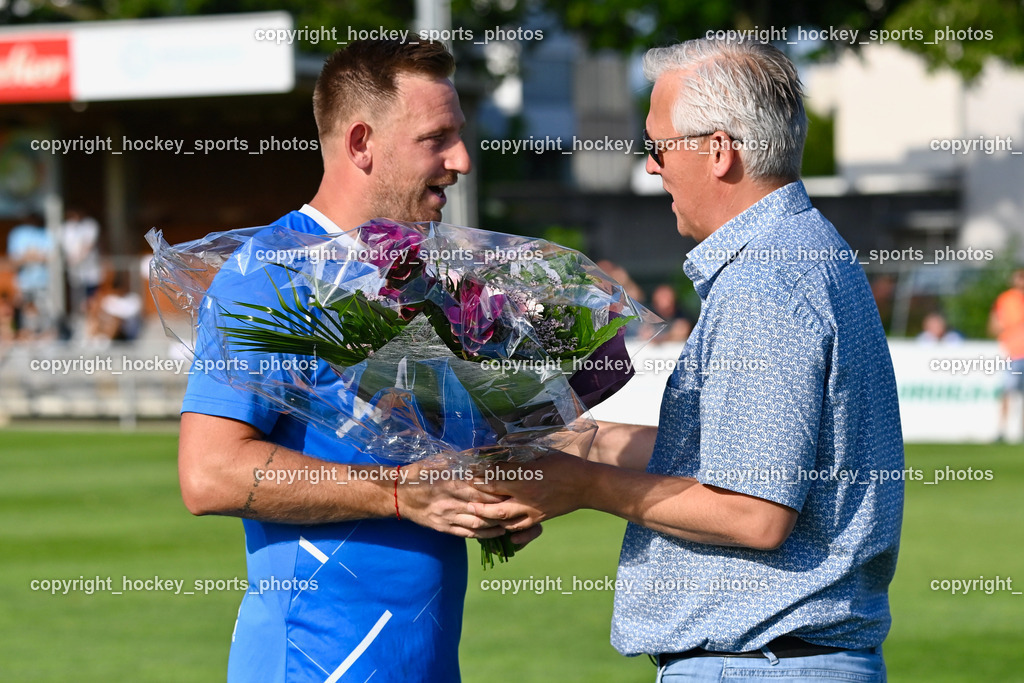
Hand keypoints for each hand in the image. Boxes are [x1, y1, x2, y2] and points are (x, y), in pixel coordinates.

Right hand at [398, 458, 508, 538]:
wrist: (399, 494)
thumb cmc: (421, 473)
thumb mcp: (441, 460)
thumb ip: (464, 459)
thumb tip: (485, 453)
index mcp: (451, 483)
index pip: (481, 489)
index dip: (499, 490)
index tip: (515, 488)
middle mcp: (451, 501)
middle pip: (483, 507)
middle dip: (502, 507)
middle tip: (520, 505)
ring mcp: (448, 517)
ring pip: (478, 524)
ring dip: (498, 523)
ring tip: (514, 520)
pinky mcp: (444, 528)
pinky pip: (468, 534)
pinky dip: (485, 534)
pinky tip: (498, 532)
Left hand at [469, 452, 589, 531]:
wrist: (587, 485)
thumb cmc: (565, 464)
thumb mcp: (543, 453)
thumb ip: (522, 454)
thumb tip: (503, 448)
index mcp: (526, 476)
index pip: (495, 476)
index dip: (479, 474)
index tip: (467, 470)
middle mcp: (526, 495)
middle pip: (494, 501)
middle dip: (478, 499)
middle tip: (465, 495)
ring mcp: (532, 510)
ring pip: (503, 519)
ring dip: (488, 517)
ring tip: (476, 512)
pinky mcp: (539, 519)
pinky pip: (519, 529)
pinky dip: (507, 530)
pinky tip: (499, 528)